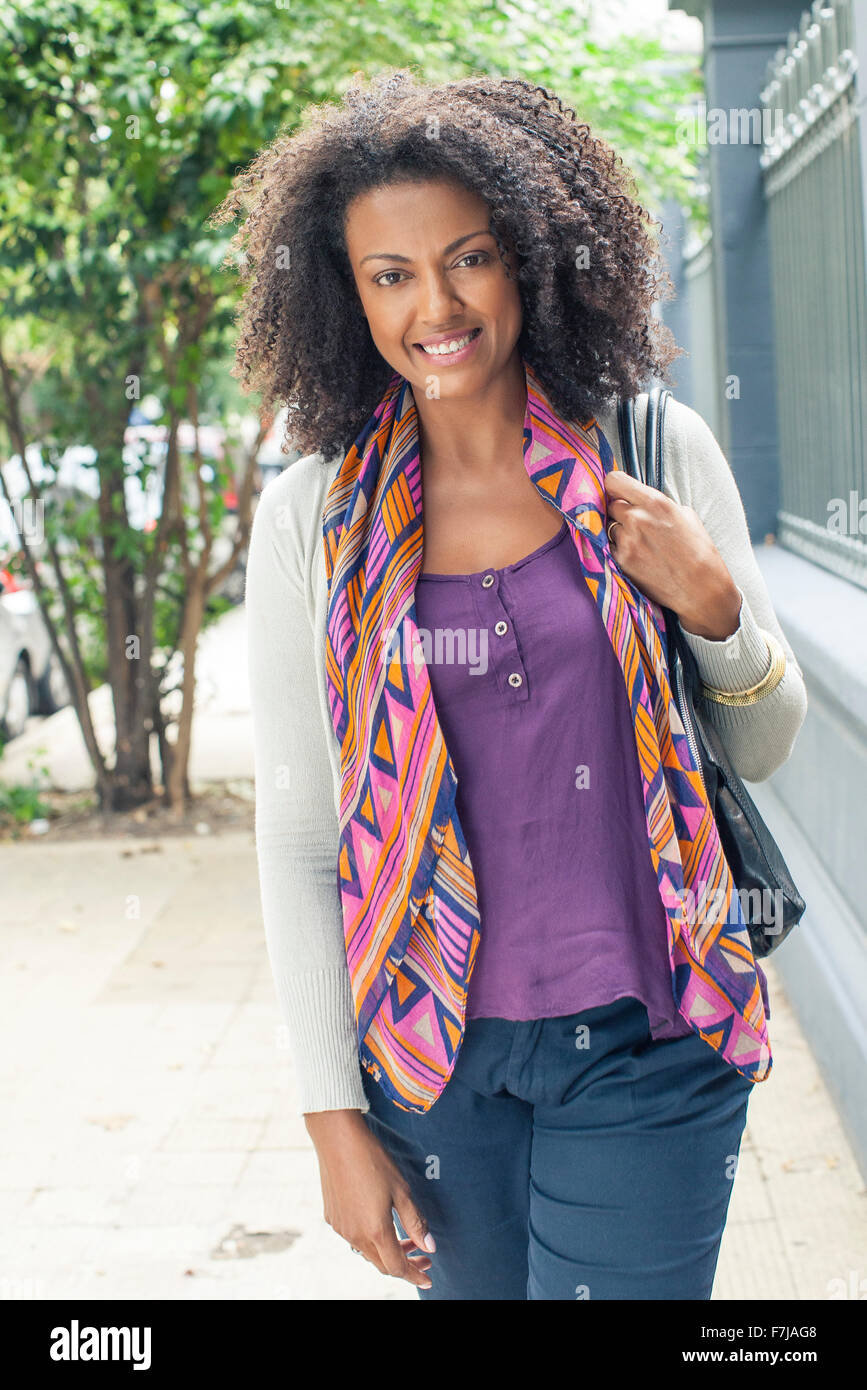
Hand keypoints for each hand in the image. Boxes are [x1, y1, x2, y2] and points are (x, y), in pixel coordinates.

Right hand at [305, 1109, 434, 1290]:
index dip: (415, 1275)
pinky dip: (372, 1240)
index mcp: (375, 1230)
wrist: (337, 1139)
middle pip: (382, 1264)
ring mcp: (341, 1227)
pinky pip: (354, 1238)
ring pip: (368, 1252)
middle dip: (405, 1265)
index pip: (397, 1266)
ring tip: (406, 1239)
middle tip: (424, 1257)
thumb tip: (429, 1247)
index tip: (428, 1279)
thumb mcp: (401, 1190)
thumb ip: (415, 1222)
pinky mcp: (332, 1217)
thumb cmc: (372, 1160)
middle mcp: (355, 1235)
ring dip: (388, 1251)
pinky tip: (381, 1224)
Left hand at [602, 471, 741, 639]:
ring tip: (640, 543)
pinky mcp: (621, 562)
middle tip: (635, 522)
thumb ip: (658, 505)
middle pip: (610, 504)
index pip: (614, 481)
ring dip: (619, 532)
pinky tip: (638, 556)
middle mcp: (637, 519)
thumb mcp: (686, 515)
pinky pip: (610, 548)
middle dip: (620, 511)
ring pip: (609, 527)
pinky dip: (619, 550)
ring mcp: (627, 541)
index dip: (615, 487)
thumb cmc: (699, 552)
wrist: (701, 588)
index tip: (619, 492)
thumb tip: (640, 501)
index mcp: (655, 502)